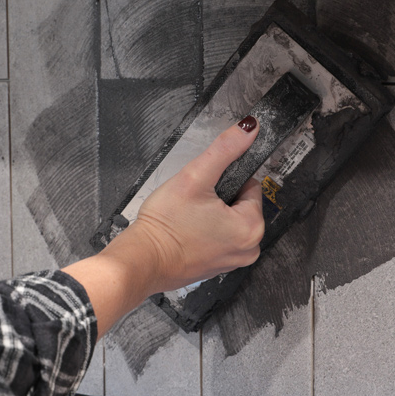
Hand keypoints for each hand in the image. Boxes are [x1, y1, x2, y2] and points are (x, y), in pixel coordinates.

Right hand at [63, 117, 264, 336]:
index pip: (250, 186)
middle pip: (241, 204)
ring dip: (212, 215)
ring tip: (188, 219)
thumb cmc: (166, 224)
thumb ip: (225, 149)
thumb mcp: (195, 177)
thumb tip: (250, 127)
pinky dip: (207, 232)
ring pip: (230, 221)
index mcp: (252, 227)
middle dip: (219, 199)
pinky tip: (187, 232)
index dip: (226, 181)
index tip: (205, 189)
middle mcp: (250, 249)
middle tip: (193, 204)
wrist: (142, 260)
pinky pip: (220, 239)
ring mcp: (234, 262)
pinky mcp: (218, 268)